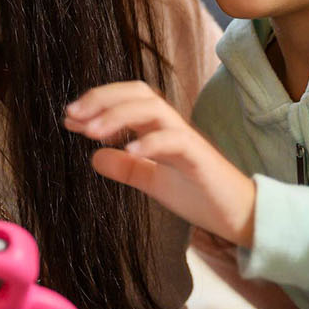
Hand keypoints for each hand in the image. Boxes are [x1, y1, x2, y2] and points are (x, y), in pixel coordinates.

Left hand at [64, 81, 256, 246]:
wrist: (240, 216)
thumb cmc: (199, 194)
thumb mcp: (153, 182)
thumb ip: (126, 168)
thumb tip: (93, 157)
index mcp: (159, 128)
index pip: (127, 99)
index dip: (98, 102)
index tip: (68, 117)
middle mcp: (172, 126)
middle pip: (138, 93)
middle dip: (102, 99)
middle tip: (72, 115)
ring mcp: (187, 139)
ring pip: (153, 108)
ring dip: (119, 116)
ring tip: (92, 132)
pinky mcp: (200, 158)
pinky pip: (175, 140)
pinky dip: (150, 142)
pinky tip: (129, 151)